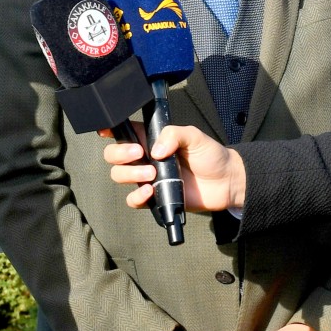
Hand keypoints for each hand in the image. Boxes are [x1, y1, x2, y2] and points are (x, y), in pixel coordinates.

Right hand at [104, 125, 245, 213]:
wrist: (226, 181)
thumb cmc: (210, 155)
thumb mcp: (193, 136)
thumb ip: (173, 135)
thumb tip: (155, 150)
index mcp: (151, 139)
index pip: (124, 132)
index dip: (110, 130)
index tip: (104, 131)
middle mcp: (145, 158)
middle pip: (113, 155)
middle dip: (120, 153)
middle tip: (140, 153)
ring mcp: (148, 178)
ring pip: (119, 176)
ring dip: (131, 173)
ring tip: (153, 173)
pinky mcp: (154, 197)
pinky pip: (133, 200)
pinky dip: (137, 196)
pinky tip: (150, 190)